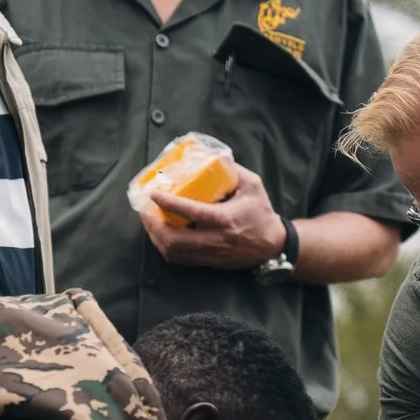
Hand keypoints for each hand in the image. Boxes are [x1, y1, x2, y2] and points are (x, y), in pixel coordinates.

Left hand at [141, 164, 289, 270]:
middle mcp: (215, 239)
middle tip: (145, 211)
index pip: (192, 212)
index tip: (154, 194)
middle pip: (174, 240)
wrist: (273, 245)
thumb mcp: (253, 186)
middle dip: (153, 226)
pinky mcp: (208, 262)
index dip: (169, 203)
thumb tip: (212, 156)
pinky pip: (179, 259)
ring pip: (173, 252)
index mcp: (225, 219)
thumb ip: (233, 170)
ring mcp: (210, 254)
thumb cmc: (262, 213)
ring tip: (149, 221)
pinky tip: (160, 234)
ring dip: (156, 237)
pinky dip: (165, 247)